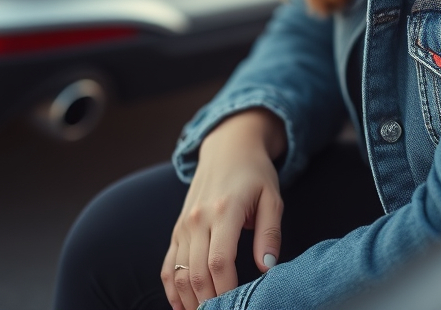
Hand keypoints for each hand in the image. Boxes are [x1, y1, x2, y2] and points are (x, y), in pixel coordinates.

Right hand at [162, 108, 286, 309]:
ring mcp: (183, 224)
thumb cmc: (255, 173)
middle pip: (197, 274)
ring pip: (179, 274)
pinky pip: (168, 265)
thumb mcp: (272, 197)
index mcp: (224, 210)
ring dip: (190, 301)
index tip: (240, 306)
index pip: (219, 262)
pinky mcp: (177, 229)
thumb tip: (266, 268)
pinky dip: (172, 289)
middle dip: (210, 302)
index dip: (227, 291)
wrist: (228, 147)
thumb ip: (271, 233)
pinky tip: (182, 306)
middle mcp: (198, 218)